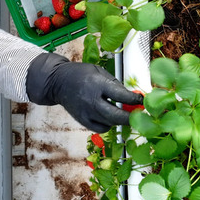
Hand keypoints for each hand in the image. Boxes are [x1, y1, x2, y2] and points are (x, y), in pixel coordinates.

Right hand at [26, 53, 141, 131]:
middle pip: (116, 115)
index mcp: (97, 85)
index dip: (134, 100)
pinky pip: (101, 128)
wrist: (57, 82)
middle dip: (131, 117)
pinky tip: (110, 118)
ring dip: (120, 120)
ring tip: (125, 114)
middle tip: (139, 115)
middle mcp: (92, 100)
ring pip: (110, 123)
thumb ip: (114, 83)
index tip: (142, 101)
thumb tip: (130, 95)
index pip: (121, 95)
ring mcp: (86, 112)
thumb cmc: (81, 74)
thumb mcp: (99, 71)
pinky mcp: (82, 120)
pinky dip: (109, 125)